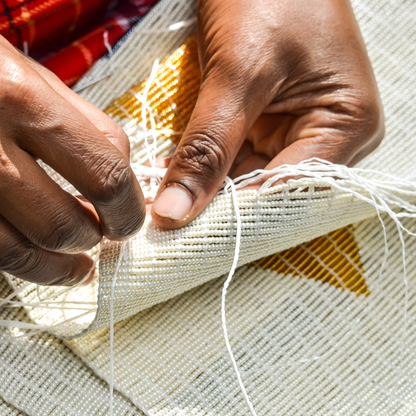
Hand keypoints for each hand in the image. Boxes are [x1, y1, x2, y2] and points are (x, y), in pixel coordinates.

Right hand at [0, 36, 144, 285]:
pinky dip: (22, 263)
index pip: (105, 176)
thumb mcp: (37, 78)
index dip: (128, 210)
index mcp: (21, 101)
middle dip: (94, 238)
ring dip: (60, 267)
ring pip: (19, 254)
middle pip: (62, 225)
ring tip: (80, 267)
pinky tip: (39, 262)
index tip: (130, 221)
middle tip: (103, 235)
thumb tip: (126, 179)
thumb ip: (90, 127)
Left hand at [152, 0, 383, 228]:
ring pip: (249, 179)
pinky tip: (176, 179)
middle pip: (269, 191)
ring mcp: (297, 131)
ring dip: (209, 190)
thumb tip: (175, 211)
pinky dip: (208, 169)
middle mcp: (327, 137)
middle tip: (171, 228)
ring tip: (167, 208)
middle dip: (220, 206)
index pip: (290, 191)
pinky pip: (238, 158)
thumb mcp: (239, 73)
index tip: (188, 232)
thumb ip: (208, 145)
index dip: (238, 215)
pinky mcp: (270, 123)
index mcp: (347, 126)